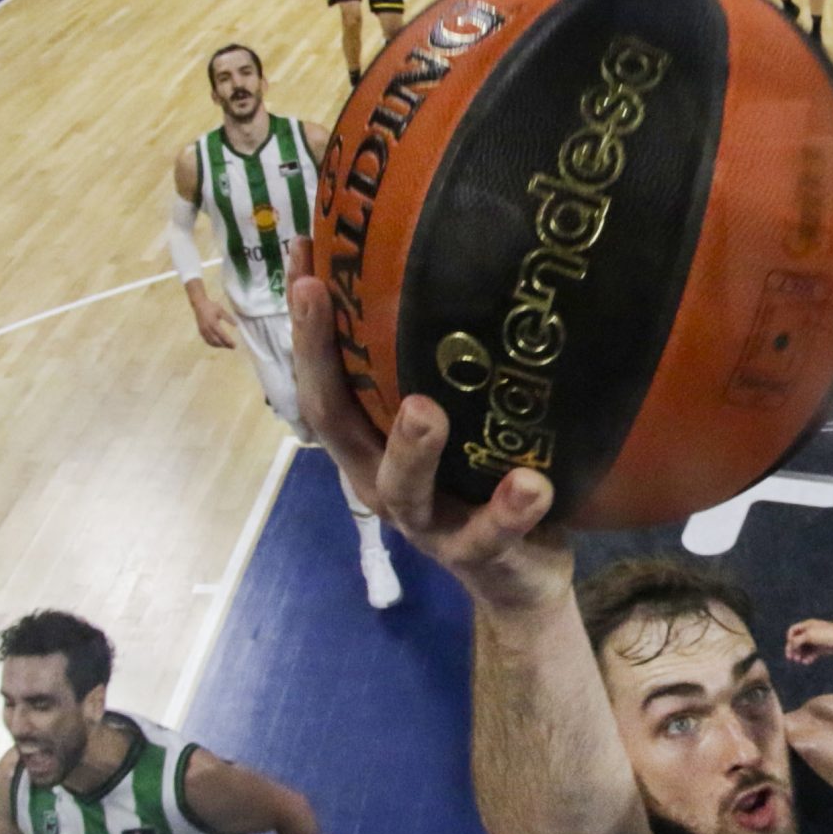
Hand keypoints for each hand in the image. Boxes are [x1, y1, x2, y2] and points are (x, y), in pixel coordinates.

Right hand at [189, 292, 236, 349]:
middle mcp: (207, 328)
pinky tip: (218, 344)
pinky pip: (207, 340)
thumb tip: (236, 324)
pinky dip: (213, 344)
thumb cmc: (211, 307)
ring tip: (227, 346)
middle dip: (225, 345)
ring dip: (220, 345)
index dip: (229, 341)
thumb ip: (229, 318)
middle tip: (233, 347)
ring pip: (211, 342)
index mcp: (213, 323)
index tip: (235, 345)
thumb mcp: (221, 311)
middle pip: (217, 341)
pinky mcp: (201, 331)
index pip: (222, 335)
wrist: (199, 304)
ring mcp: (203, 331)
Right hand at [285, 265, 574, 612]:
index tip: (300, 257)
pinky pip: (493, 532)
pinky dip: (512, 507)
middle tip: (318, 295)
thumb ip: (438, 369)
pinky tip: (532, 483)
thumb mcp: (454, 423)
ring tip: (426, 411)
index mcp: (371, 445)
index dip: (304, 324)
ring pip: (408, 489)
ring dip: (415, 448)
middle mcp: (386, 480)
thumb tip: (437, 268)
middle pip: (340, 425)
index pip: (324, 380)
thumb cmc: (478, 481)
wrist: (518, 577)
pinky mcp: (480, 551)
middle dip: (323, 359)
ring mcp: (430, 521)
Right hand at [784, 618, 832, 664]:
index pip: (792, 631)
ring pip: (804, 649)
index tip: (791, 646)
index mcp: (807, 625)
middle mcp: (811, 632)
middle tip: (791, 658)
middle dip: (793, 649)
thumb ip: (797, 640)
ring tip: (799, 661)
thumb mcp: (809, 635)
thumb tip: (790, 646)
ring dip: (800, 655)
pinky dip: (808, 658)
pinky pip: (811, 654)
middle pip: (797, 641)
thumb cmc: (828, 634)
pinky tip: (807, 662)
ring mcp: (816, 641)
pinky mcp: (822, 648)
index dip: (789, 639)